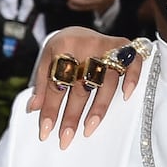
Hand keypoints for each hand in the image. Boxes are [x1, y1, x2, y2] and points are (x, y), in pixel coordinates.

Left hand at [29, 28, 145, 146]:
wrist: (81, 27)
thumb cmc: (64, 47)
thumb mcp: (47, 58)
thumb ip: (41, 82)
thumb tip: (34, 108)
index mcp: (62, 46)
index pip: (55, 83)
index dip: (50, 108)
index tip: (46, 131)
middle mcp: (86, 45)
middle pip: (79, 87)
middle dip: (71, 115)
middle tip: (65, 138)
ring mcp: (107, 46)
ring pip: (104, 82)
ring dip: (97, 108)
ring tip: (88, 130)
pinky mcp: (124, 46)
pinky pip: (132, 64)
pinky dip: (131, 79)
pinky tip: (126, 97)